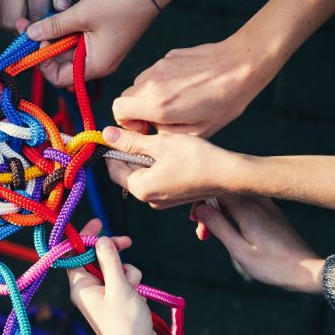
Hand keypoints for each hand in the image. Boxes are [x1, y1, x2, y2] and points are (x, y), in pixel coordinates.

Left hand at [19, 0, 157, 86]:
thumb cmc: (120, 4)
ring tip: (42, 20)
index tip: (37, 41)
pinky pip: (76, 42)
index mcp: (95, 66)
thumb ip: (54, 26)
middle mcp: (97, 64)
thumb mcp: (81, 15)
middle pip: (61, 66)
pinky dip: (64, 32)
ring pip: (67, 52)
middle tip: (29, 28)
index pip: (59, 78)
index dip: (44, 63)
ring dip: (53, 38)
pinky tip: (57, 18)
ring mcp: (99, 52)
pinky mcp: (100, 40)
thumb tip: (29, 34)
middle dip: (44, 48)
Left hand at [68, 219, 164, 334]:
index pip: (74, 255)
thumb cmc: (126, 324)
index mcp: (80, 287)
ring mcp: (103, 295)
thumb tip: (101, 240)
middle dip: (112, 251)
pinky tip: (139, 293)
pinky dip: (132, 280)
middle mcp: (88, 289)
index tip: (98, 224)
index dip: (84, 238)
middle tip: (126, 242)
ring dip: (126, 270)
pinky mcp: (118, 299)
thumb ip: (110, 260)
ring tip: (133, 286)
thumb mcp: (119, 287)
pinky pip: (123, 279)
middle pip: (95, 258)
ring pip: (113, 267)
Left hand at [102, 126, 242, 208]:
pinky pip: (156, 179)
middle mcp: (149, 199)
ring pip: (142, 175)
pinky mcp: (173, 198)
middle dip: (128, 154)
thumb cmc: (195, 157)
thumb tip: (106, 135)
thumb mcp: (159, 144)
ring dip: (143, 158)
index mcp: (141, 188)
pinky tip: (168, 152)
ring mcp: (162, 200)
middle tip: (137, 133)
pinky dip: (156, 165)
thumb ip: (131, 141)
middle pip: (127, 173)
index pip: (114, 169)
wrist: (228, 174)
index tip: (115, 134)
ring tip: (155, 141)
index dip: (112, 151)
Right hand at [112, 32, 275, 136]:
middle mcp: (153, 83)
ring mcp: (159, 67)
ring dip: (147, 97)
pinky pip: (154, 74)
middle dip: (134, 110)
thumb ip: (166, 134)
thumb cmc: (224, 101)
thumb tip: (151, 130)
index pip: (118, 110)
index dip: (126, 122)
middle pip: (124, 97)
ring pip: (138, 85)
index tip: (145, 127)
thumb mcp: (197, 132)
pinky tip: (183, 88)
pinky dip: (160, 84)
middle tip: (156, 118)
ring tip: (172, 103)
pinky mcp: (168, 57)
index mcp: (158, 105)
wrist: (242, 65)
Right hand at [193, 195, 324, 292]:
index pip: (215, 189)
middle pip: (223, 191)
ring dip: (219, 212)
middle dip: (207, 209)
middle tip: (201, 234)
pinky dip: (232, 213)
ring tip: (213, 235)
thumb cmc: (272, 265)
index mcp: (248, 208)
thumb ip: (218, 226)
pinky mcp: (271, 211)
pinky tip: (230, 230)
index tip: (195, 222)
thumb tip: (200, 208)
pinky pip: (244, 202)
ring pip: (233, 197)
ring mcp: (266, 204)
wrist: (308, 272)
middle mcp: (258, 200)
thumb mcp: (239, 250)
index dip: (199, 201)